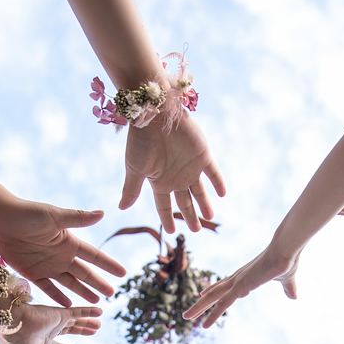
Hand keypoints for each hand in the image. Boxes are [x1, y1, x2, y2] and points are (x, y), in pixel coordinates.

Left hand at [0, 198, 124, 304]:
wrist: (0, 218)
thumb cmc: (28, 213)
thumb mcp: (55, 216)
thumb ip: (78, 218)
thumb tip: (103, 214)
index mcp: (69, 241)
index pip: (94, 256)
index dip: (108, 265)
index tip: (123, 273)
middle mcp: (61, 255)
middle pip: (84, 273)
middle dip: (98, 283)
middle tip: (112, 294)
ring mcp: (47, 265)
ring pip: (69, 283)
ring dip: (82, 292)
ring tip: (95, 301)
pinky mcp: (32, 273)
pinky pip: (48, 288)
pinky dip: (58, 297)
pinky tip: (68, 305)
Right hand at [0, 302, 102, 343]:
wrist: (13, 327)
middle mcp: (48, 331)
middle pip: (69, 330)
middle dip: (80, 331)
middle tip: (94, 331)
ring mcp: (54, 321)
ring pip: (75, 321)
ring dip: (87, 322)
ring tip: (99, 324)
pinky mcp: (59, 313)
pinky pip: (77, 311)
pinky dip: (89, 311)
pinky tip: (101, 310)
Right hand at [120, 114, 224, 233]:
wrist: (154, 113)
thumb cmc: (141, 140)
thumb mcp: (135, 169)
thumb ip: (131, 189)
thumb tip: (121, 208)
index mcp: (159, 181)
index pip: (164, 205)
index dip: (167, 218)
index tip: (170, 231)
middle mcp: (175, 176)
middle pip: (184, 201)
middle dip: (190, 216)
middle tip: (196, 230)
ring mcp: (190, 167)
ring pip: (199, 191)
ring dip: (205, 204)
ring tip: (209, 216)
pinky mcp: (202, 156)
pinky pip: (214, 172)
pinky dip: (218, 182)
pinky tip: (223, 194)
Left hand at [182, 232, 300, 327]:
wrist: (286, 250)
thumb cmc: (287, 260)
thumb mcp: (287, 280)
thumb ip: (288, 289)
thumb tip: (294, 297)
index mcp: (246, 274)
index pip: (226, 283)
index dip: (215, 289)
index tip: (204, 293)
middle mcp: (238, 277)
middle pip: (215, 291)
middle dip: (201, 302)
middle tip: (189, 311)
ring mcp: (237, 282)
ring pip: (212, 297)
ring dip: (198, 308)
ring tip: (185, 317)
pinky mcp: (240, 287)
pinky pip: (222, 304)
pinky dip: (212, 314)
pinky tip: (204, 324)